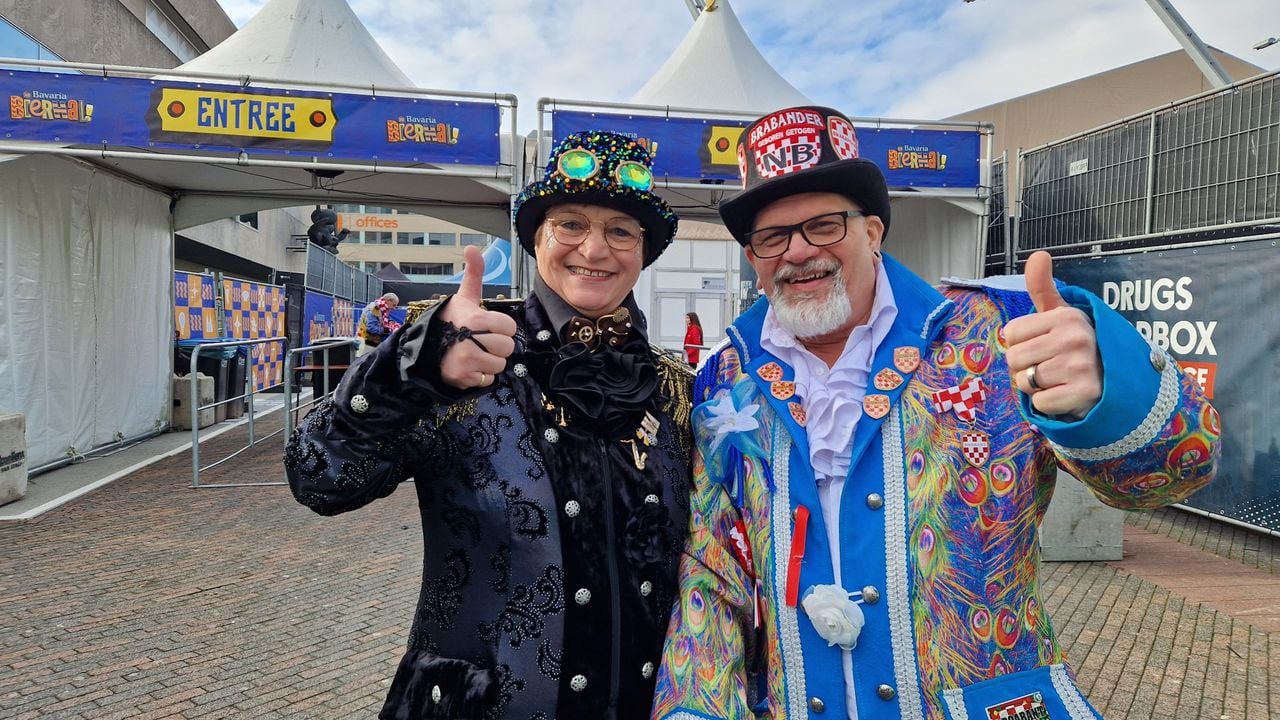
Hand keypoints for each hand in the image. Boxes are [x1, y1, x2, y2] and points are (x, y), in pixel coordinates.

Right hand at [437, 245, 516, 389]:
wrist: (423, 348)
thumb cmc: (449, 321)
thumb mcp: (463, 297)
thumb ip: (473, 274)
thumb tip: (472, 247)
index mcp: (476, 319)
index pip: (509, 327)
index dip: (501, 327)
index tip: (488, 327)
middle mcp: (471, 341)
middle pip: (507, 347)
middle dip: (497, 345)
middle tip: (482, 341)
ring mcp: (467, 362)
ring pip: (500, 364)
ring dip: (491, 361)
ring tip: (475, 353)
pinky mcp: (463, 379)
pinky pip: (488, 379)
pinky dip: (481, 375)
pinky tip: (469, 366)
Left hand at [1003, 251, 1101, 419]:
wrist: (1113, 382)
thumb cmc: (1076, 347)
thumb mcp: (1061, 315)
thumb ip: (1043, 288)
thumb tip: (1038, 255)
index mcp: (1065, 316)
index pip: (1009, 334)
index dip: (1021, 344)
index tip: (1043, 345)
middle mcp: (1074, 337)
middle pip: (1013, 359)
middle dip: (1026, 368)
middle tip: (1050, 366)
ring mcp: (1081, 365)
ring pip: (1024, 382)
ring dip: (1036, 387)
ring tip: (1059, 379)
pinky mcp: (1084, 392)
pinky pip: (1040, 403)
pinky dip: (1048, 404)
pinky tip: (1066, 394)